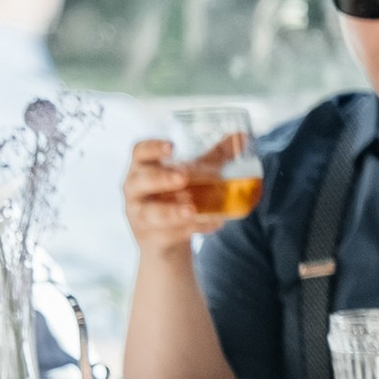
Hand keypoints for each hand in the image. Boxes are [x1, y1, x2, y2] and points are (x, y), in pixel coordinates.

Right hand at [124, 136, 233, 251]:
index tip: (172, 146)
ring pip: (149, 212)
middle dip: (161, 178)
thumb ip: (214, 158)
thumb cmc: (174, 198)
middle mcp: (135, 191)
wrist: (164, 240)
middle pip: (139, 181)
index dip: (152, 148)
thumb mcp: (192, 176)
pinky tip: (213, 223)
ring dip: (171, 211)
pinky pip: (168, 234)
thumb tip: (242, 138)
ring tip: (192, 209)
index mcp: (143, 168)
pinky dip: (191, 229)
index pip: (139, 152)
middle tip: (183, 177)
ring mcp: (139, 216)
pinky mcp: (150, 237)